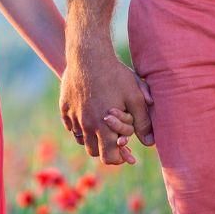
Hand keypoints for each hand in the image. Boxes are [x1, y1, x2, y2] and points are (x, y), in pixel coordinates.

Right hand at [61, 47, 154, 165]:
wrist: (89, 55)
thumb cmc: (115, 75)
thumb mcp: (135, 97)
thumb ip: (142, 122)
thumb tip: (150, 143)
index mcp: (104, 127)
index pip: (108, 157)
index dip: (118, 158)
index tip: (125, 151)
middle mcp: (86, 126)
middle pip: (93, 151)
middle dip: (104, 148)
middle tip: (114, 138)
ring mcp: (73, 116)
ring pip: (81, 138)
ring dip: (92, 137)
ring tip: (102, 126)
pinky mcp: (64, 106)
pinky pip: (70, 124)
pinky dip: (79, 125)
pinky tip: (89, 114)